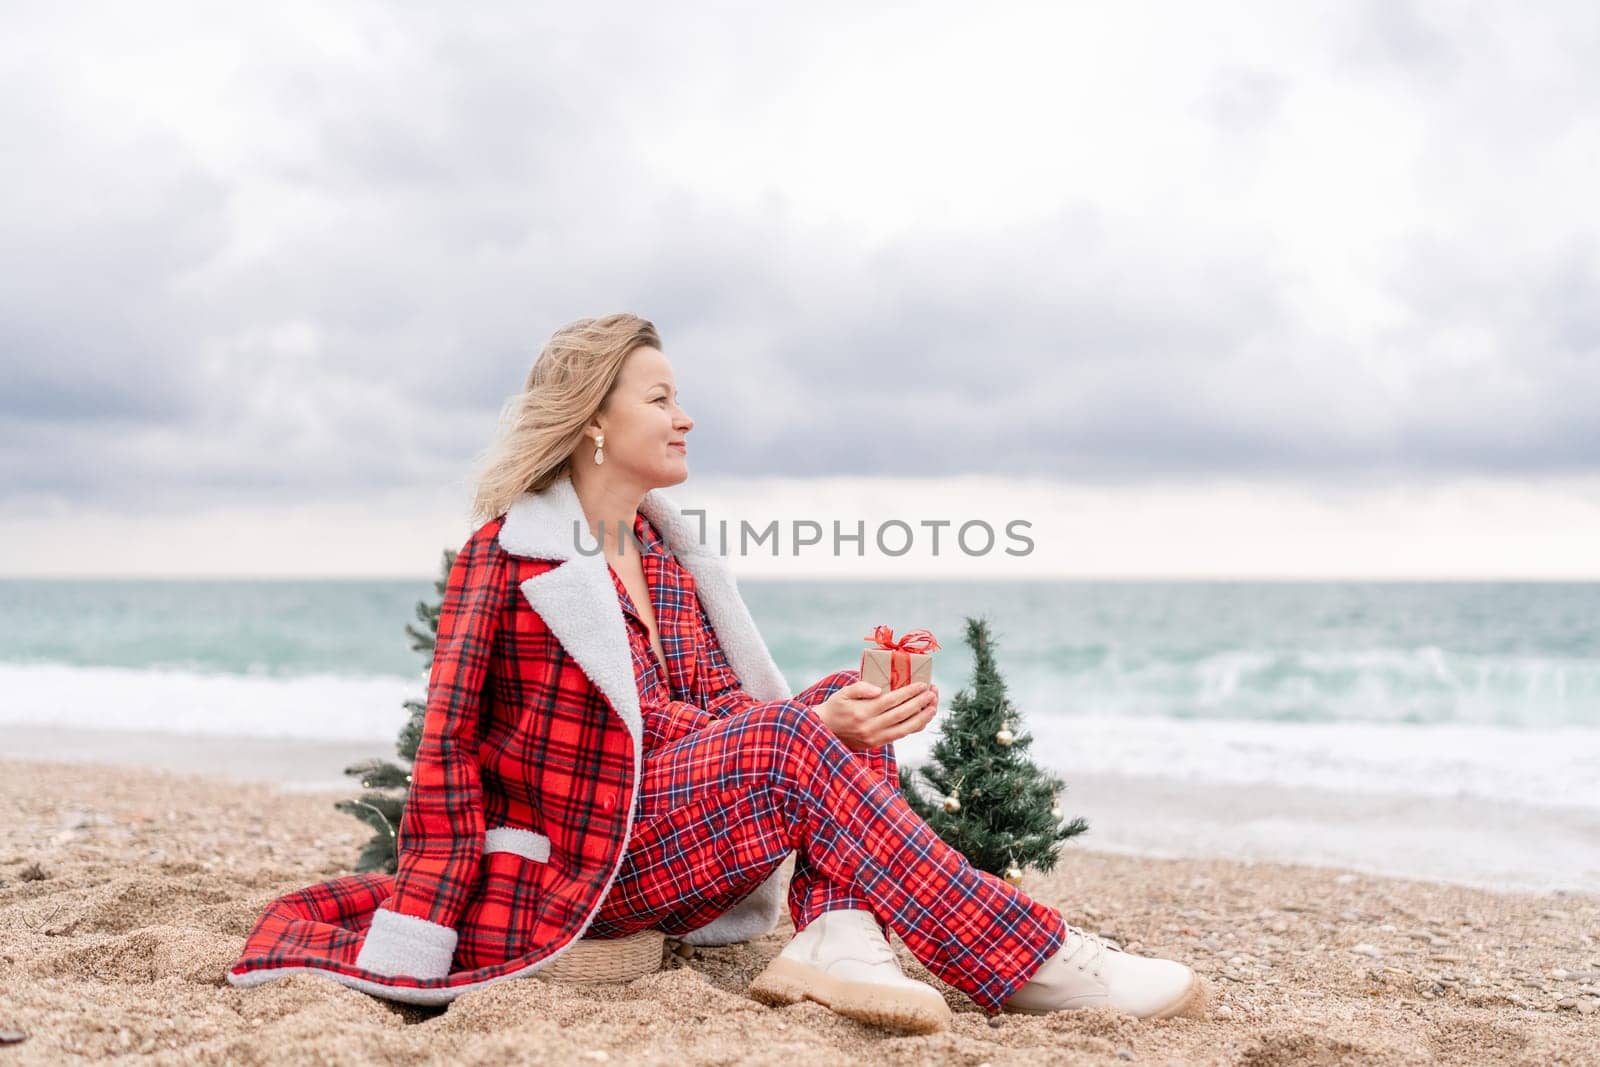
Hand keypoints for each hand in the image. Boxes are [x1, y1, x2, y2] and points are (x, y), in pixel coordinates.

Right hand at [813, 680, 938, 750]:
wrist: (824, 731)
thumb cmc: (836, 707)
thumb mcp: (843, 693)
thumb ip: (860, 688)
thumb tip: (879, 689)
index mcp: (862, 712)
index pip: (891, 701)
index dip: (909, 693)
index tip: (923, 684)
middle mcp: (870, 727)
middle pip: (901, 714)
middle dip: (920, 703)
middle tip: (933, 692)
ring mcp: (875, 738)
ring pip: (905, 728)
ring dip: (922, 717)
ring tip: (933, 706)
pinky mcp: (877, 744)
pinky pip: (900, 735)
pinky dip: (914, 727)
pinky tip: (923, 718)